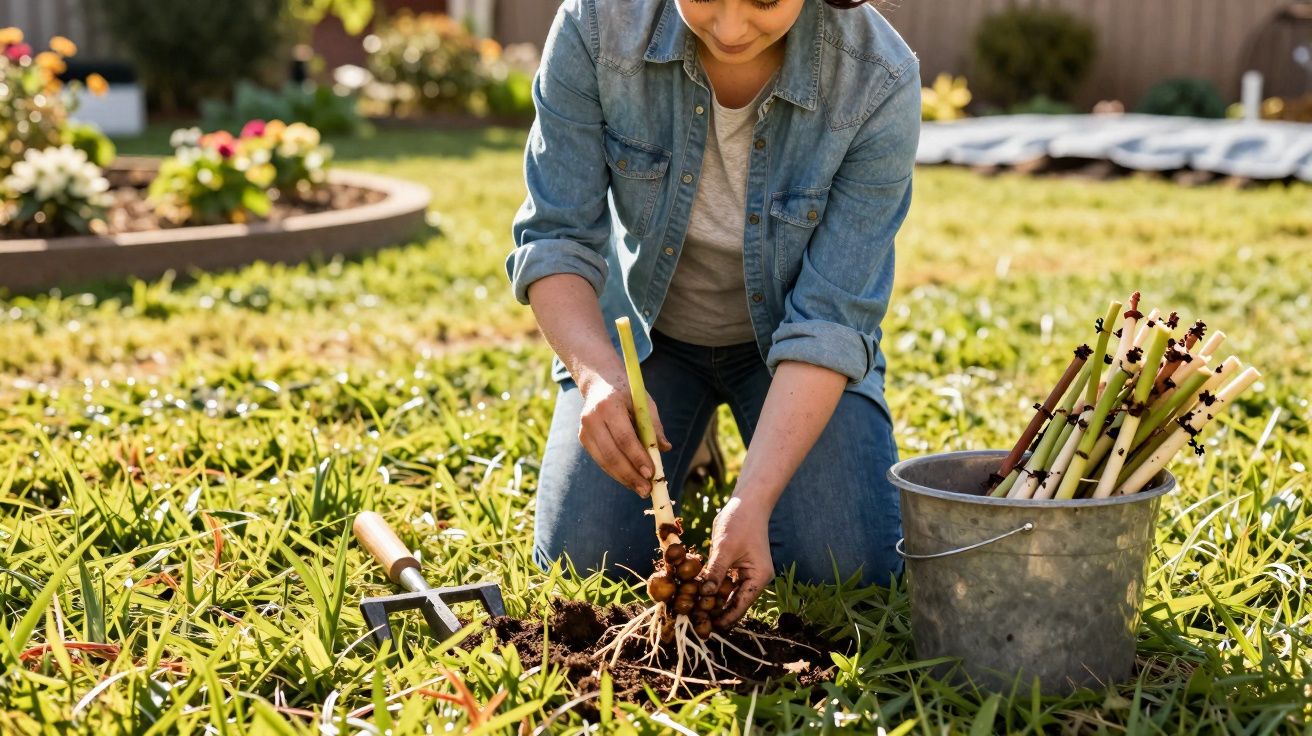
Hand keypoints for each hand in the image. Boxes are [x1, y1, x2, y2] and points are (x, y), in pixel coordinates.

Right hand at [576, 368, 671, 496]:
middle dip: (631, 475)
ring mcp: (584, 430)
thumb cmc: (628, 393)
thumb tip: (665, 449)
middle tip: (647, 490)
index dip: (637, 457)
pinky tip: (630, 480)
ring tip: (641, 490)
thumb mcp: (645, 402)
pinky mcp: (584, 438)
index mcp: (609, 405)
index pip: (624, 437)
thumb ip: (654, 425)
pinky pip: (601, 460)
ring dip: (624, 478)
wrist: (599, 383)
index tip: (651, 473)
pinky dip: (616, 472)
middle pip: (612, 454)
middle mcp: (592, 418)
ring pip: (604, 461)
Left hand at [700, 496, 772, 628]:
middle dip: (715, 611)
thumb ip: (715, 572)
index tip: (706, 629)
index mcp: (758, 578)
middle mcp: (753, 579)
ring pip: (725, 593)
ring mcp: (744, 573)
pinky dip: (709, 586)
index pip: (740, 606)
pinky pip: (721, 581)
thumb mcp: (725, 548)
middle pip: (733, 602)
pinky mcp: (734, 566)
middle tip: (695, 623)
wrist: (747, 502)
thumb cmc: (740, 522)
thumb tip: (705, 595)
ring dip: (710, 600)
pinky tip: (693, 592)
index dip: (724, 618)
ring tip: (691, 611)